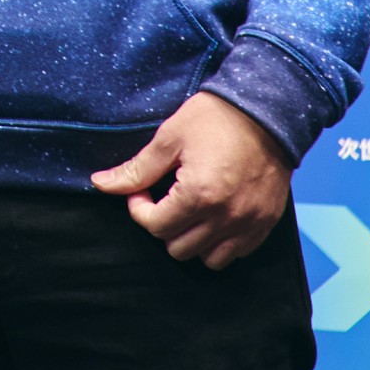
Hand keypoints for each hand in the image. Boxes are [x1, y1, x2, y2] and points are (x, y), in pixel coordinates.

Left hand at [88, 91, 290, 268]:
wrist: (268, 109)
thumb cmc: (216, 118)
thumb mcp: (169, 138)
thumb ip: (137, 169)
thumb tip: (100, 184)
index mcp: (199, 195)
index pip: (155, 226)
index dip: (140, 208)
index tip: (143, 189)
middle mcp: (226, 217)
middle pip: (178, 248)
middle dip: (164, 225)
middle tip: (165, 198)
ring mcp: (249, 223)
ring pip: (208, 259)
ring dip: (192, 238)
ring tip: (190, 209)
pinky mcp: (265, 223)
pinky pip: (237, 253)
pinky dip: (221, 242)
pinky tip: (214, 215)